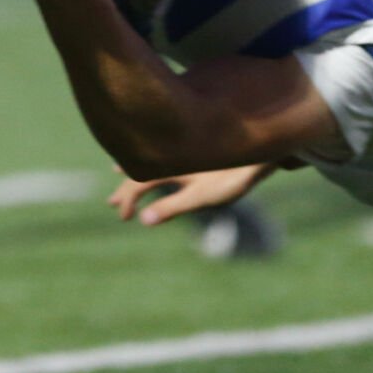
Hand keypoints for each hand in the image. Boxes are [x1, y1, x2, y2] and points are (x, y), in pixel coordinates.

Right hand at [110, 163, 274, 225]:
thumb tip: (144, 220)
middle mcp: (170, 155)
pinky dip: (153, 160)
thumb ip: (173, 207)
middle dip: (126, 187)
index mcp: (168, 165)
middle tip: (114, 205)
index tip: (124, 217)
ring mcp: (181, 152)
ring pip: (151, 160)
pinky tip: (153, 160)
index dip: (127, 200)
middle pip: (141, 169)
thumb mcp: (201, 197)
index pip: (138, 182)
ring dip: (136, 171)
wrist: (258, 152)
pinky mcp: (192, 152)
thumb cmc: (231, 177)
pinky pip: (163, 155)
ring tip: (117, 176)